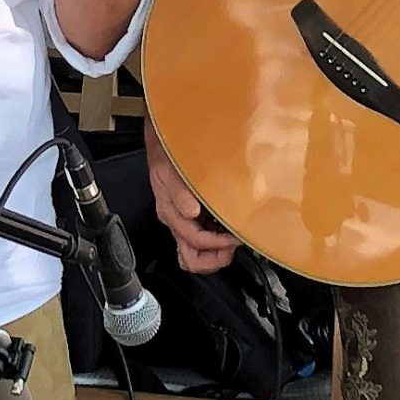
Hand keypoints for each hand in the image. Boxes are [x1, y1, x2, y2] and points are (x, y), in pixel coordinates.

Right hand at [146, 123, 237, 273]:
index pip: (194, 241)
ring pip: (194, 255)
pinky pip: (198, 243)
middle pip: (191, 258)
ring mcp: (183, 221)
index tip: (234, 237)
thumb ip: (179, 192)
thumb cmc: (167, 154)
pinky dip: (212, 247)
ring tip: (230, 245)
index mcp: (171, 213)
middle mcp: (177, 220)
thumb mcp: (168, 170)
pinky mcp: (190, 216)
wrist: (165, 141)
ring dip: (213, 256)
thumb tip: (191, 211)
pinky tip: (224, 235)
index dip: (216, 244)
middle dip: (214, 258)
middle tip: (232, 246)